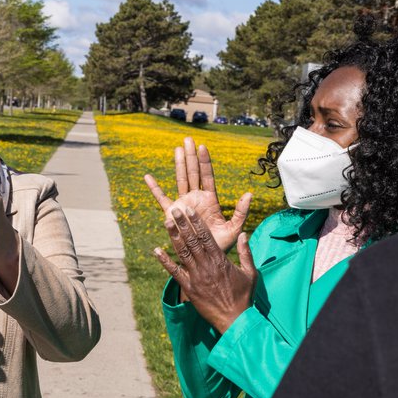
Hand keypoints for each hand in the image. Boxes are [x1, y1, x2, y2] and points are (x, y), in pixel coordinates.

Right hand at [144, 136, 250, 252]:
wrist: (204, 259)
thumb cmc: (220, 245)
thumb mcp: (234, 228)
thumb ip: (241, 211)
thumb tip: (250, 193)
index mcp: (210, 200)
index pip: (207, 176)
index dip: (205, 162)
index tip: (202, 146)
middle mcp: (196, 198)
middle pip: (193, 172)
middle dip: (191, 156)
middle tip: (188, 139)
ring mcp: (183, 204)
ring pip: (180, 179)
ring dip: (179, 164)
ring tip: (177, 148)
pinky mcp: (171, 214)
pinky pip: (161, 199)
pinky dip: (154, 188)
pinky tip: (148, 177)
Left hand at [155, 205, 256, 333]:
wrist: (235, 319)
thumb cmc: (244, 296)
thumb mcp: (250, 272)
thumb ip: (246, 252)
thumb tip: (243, 234)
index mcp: (220, 260)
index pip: (206, 237)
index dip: (196, 222)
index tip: (190, 211)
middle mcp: (206, 266)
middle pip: (192, 241)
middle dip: (182, 224)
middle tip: (174, 210)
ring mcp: (196, 277)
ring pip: (182, 253)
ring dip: (173, 237)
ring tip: (166, 222)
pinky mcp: (189, 289)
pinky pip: (175, 273)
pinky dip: (165, 261)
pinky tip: (156, 251)